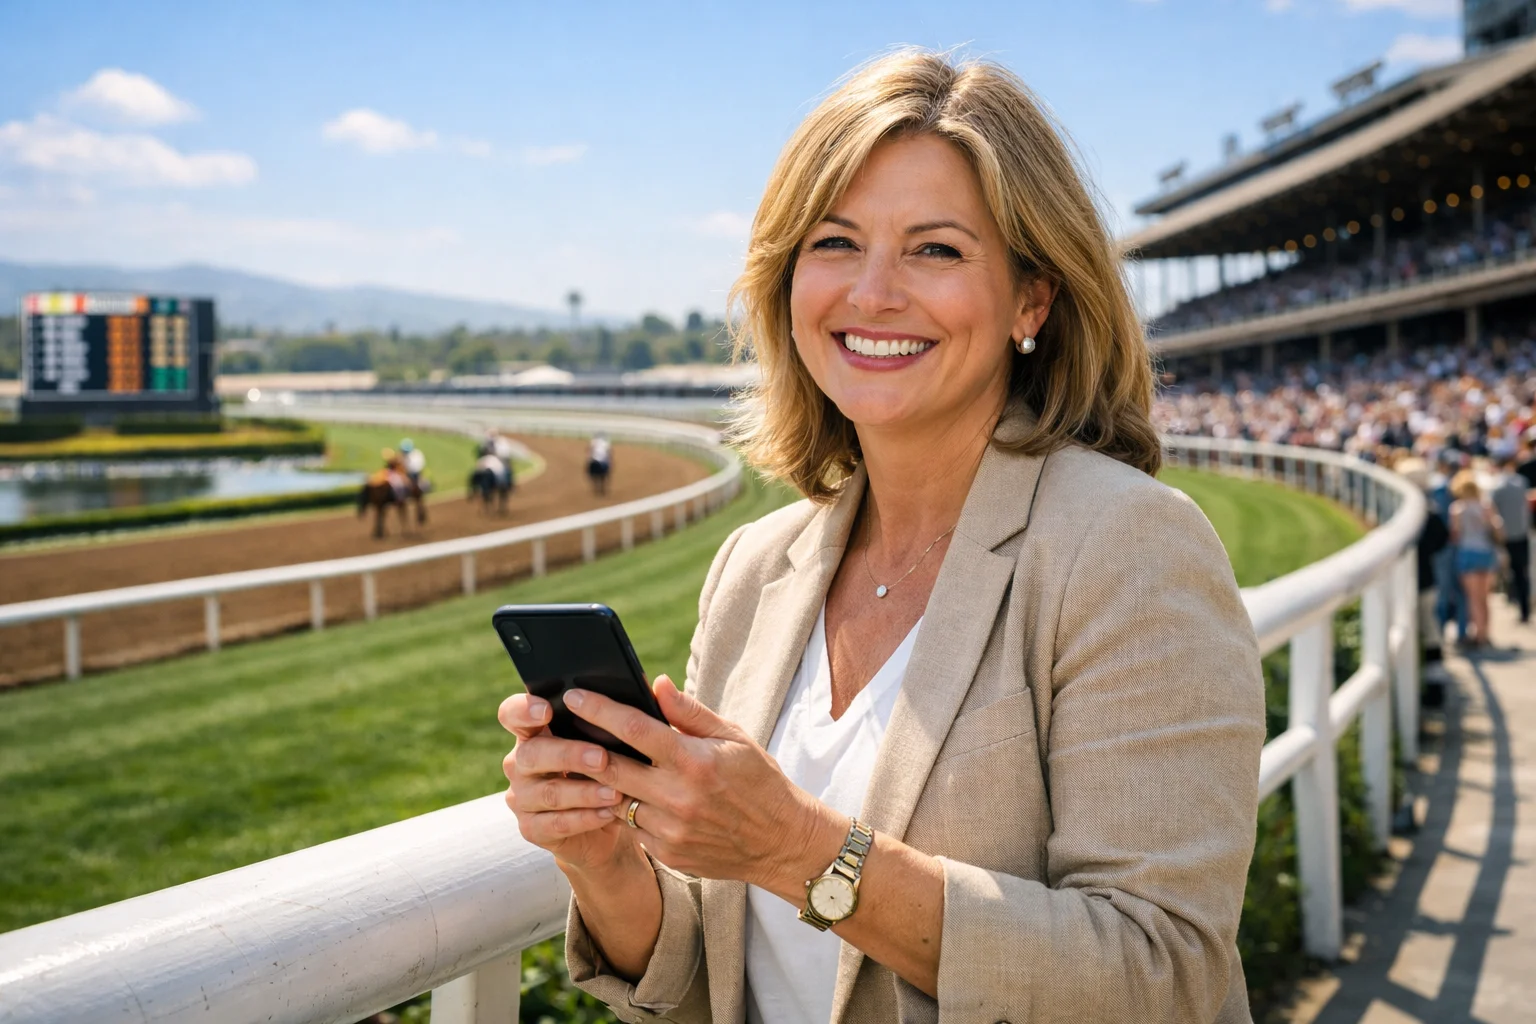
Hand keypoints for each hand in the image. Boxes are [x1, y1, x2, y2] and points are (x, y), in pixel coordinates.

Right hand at [498, 692, 635, 875]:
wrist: (611, 819)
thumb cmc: (615, 766)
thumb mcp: (623, 739)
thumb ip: (633, 712)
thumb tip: (662, 684)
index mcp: (535, 730)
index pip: (512, 713)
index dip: (524, 710)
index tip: (548, 709)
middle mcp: (521, 761)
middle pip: (532, 753)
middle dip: (569, 754)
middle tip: (602, 757)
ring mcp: (522, 796)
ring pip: (547, 792)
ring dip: (584, 791)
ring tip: (616, 792)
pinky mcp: (532, 828)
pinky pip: (554, 824)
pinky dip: (584, 818)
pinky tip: (609, 813)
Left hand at [565, 677, 844, 896]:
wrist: (781, 842)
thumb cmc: (759, 781)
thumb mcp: (733, 738)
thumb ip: (689, 712)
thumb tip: (656, 684)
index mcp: (695, 761)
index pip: (635, 729)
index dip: (600, 710)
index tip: (573, 696)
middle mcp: (679, 797)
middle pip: (611, 768)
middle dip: (582, 747)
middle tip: (562, 730)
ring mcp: (671, 831)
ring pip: (615, 801)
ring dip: (601, 782)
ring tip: (589, 762)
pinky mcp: (668, 854)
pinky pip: (632, 828)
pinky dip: (625, 809)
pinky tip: (625, 795)